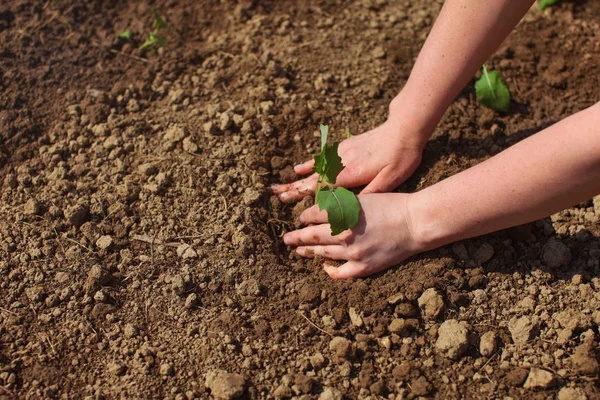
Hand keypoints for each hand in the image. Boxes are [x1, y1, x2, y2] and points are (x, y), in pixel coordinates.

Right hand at [271, 117, 425, 202]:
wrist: (404, 128)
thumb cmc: (400, 156)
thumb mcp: (391, 179)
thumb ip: (371, 192)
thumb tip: (353, 206)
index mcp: (352, 173)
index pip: (324, 186)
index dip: (307, 194)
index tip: (290, 200)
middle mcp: (342, 162)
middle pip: (314, 178)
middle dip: (295, 188)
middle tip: (278, 196)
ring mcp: (341, 153)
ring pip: (315, 169)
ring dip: (297, 179)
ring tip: (281, 186)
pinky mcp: (344, 147)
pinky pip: (322, 157)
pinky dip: (309, 164)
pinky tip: (298, 168)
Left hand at [283, 193, 423, 278]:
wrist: (415, 223)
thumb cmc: (392, 205)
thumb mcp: (363, 198)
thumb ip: (342, 204)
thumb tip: (322, 208)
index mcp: (343, 213)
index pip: (313, 215)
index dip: (304, 217)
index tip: (302, 218)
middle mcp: (344, 233)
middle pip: (311, 235)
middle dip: (296, 237)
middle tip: (286, 239)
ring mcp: (352, 252)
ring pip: (322, 253)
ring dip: (308, 252)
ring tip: (299, 251)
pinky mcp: (363, 267)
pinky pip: (339, 273)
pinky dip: (329, 271)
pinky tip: (324, 267)